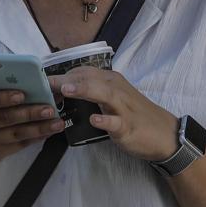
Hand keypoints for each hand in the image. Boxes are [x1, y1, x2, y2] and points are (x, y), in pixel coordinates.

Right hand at [0, 85, 66, 168]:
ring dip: (38, 128)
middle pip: (3, 119)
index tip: (22, 94)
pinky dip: (35, 138)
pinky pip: (17, 146)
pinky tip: (48, 132)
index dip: (2, 98)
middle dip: (29, 114)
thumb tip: (34, 83)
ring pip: (14, 135)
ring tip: (56, 122)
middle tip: (49, 109)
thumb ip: (0, 87)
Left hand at [48, 66, 179, 160]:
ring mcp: (123, 108)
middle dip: (65, 79)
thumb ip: (91, 93)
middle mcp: (116, 89)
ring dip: (84, 89)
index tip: (41, 81)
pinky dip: (105, 120)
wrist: (164, 134)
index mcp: (110, 81)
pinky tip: (94, 119)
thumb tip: (63, 90)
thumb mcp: (113, 99)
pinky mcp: (129, 126)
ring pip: (104, 94)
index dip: (61, 76)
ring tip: (65, 89)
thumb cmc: (134, 115)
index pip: (82, 72)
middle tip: (43, 83)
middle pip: (89, 79)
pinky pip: (116, 122)